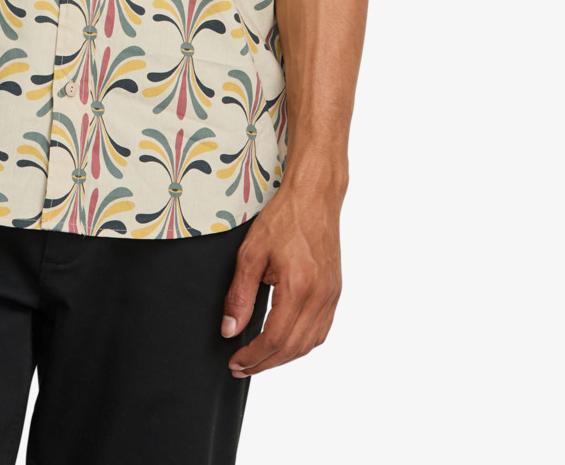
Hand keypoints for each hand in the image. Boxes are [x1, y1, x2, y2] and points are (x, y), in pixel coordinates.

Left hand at [220, 182, 342, 375]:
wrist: (314, 196)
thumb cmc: (283, 218)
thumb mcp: (251, 253)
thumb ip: (239, 295)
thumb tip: (229, 330)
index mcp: (299, 287)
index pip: (275, 338)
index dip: (253, 356)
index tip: (235, 363)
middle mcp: (320, 296)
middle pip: (293, 348)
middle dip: (265, 363)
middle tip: (241, 368)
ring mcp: (331, 295)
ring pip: (310, 343)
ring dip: (284, 357)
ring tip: (260, 359)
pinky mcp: (335, 291)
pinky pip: (321, 330)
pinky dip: (302, 343)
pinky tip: (285, 342)